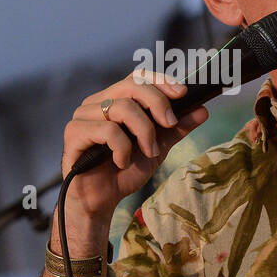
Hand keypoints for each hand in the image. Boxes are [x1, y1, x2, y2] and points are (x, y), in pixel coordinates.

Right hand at [61, 70, 209, 226]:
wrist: (102, 199)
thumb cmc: (125, 170)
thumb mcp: (158, 147)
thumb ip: (177, 128)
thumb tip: (203, 109)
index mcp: (115, 100)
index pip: (137, 77)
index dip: (161, 81)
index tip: (182, 94)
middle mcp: (97, 103)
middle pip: (131, 86)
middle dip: (158, 104)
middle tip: (170, 125)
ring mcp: (83, 116)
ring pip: (121, 108)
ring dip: (144, 132)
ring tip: (148, 152)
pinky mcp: (74, 133)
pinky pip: (107, 130)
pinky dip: (122, 148)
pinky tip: (122, 162)